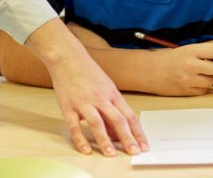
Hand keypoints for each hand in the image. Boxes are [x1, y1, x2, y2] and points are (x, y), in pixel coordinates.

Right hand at [25, 20, 146, 155]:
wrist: (67, 57)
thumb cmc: (88, 72)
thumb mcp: (105, 87)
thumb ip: (111, 109)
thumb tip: (117, 132)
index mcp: (112, 94)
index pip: (129, 116)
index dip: (138, 132)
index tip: (144, 145)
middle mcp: (101, 98)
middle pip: (117, 119)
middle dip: (127, 138)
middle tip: (133, 152)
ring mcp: (84, 102)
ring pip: (97, 123)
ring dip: (105, 140)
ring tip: (110, 154)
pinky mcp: (68, 106)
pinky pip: (75, 126)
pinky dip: (80, 139)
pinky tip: (86, 150)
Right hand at [143, 42, 212, 96]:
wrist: (147, 71)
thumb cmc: (166, 59)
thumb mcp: (183, 50)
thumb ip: (201, 54)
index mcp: (190, 51)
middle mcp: (191, 65)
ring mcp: (188, 80)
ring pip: (210, 82)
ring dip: (208, 80)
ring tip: (197, 76)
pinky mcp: (185, 91)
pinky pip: (202, 91)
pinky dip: (200, 88)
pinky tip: (191, 83)